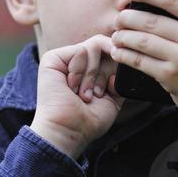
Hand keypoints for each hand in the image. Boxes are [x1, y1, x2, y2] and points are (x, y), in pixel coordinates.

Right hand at [31, 33, 125, 159]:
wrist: (69, 131)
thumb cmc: (89, 120)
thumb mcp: (113, 98)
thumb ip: (120, 77)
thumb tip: (124, 59)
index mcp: (90, 70)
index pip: (110, 51)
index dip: (114, 68)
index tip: (106, 92)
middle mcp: (77, 62)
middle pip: (104, 45)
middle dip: (105, 72)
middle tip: (96, 93)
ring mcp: (65, 59)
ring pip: (94, 46)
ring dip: (92, 75)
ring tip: (84, 94)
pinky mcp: (53, 58)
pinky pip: (81, 50)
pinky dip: (81, 72)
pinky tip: (72, 88)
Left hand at [110, 0, 177, 150]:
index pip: (173, 0)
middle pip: (151, 20)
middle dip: (128, 16)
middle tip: (118, 16)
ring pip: (142, 40)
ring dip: (122, 35)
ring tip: (116, 33)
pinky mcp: (170, 77)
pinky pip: (139, 61)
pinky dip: (124, 55)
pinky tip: (118, 51)